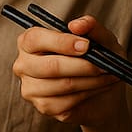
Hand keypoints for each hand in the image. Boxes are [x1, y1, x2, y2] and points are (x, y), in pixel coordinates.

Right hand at [13, 15, 128, 127]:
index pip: (35, 39)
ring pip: (62, 85)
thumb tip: (76, 25)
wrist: (103, 93)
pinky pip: (67, 102)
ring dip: (91, 80)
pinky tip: (99, 88)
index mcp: (30, 41)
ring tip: (107, 75)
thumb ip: (91, 26)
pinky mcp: (43, 107)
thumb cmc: (97, 59)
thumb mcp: (101, 39)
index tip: (86, 45)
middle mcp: (24, 64)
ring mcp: (31, 88)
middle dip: (82, 66)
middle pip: (49, 66)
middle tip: (103, 65)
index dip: (61, 42)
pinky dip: (89, 94)